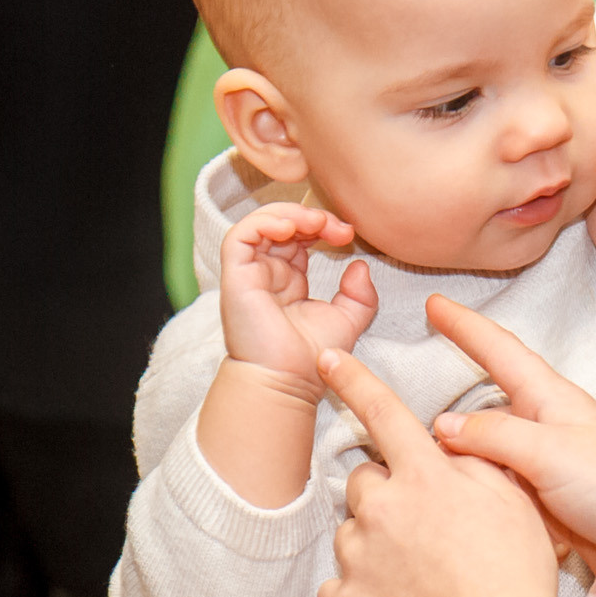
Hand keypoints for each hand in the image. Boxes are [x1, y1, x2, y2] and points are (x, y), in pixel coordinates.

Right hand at [219, 204, 377, 385]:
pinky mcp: (235, 276)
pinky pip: (239, 236)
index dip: (323, 226)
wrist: (287, 382)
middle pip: (282, 223)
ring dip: (289, 214)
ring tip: (315, 222)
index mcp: (290, 279)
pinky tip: (290, 227)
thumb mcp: (348, 320)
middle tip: (337, 227)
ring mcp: (250, 273)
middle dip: (311, 216)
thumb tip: (360, 265)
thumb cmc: (312, 358)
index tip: (348, 234)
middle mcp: (267, 272)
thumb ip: (360, 294)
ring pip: (260, 223)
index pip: (301, 236)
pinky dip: (263, 223)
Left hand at [313, 350, 562, 596]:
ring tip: (416, 575)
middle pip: (364, 481)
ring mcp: (358, 555)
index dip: (354, 380)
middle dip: (385, 494)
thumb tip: (448, 441)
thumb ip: (475, 461)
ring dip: (374, 543)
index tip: (326, 357)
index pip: (383, 412)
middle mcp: (382, 507)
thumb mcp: (513, 500)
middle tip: (422, 528)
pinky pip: (338, 585)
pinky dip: (359, 592)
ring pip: (351, 532)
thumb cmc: (516, 573)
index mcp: (425, 476)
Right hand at [418, 297, 595, 596]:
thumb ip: (493, 436)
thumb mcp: (551, 453)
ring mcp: (546, 467)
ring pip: (486, 450)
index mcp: (551, 400)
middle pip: (486, 401)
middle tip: (406, 383)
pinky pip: (498, 488)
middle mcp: (546, 427)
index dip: (465, 326)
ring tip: (411, 448)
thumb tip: (441, 426)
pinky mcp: (547, 505)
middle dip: (450, 390)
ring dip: (455, 449)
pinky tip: (449, 496)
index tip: (435, 303)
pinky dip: (475, 489)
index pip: (500, 350)